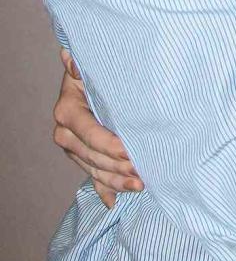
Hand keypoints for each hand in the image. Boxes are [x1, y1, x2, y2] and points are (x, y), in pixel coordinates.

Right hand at [53, 50, 141, 207]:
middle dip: (119, 166)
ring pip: (95, 170)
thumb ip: (80, 65)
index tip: (131, 151)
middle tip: (144, 171)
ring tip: (140, 185)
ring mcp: (74, 149)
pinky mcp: (83, 158)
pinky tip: (115, 202)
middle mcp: (66, 133)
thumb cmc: (97, 72)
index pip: (90, 134)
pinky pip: (93, 178)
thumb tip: (71, 58)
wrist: (92, 80)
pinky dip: (105, 190)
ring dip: (117, 180)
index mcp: (68, 112)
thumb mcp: (91, 67)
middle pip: (93, 156)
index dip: (110, 145)